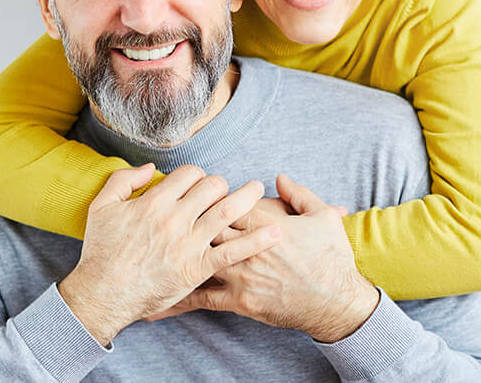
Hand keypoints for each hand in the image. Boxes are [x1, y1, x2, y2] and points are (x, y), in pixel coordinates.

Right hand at [58, 163, 281, 344]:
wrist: (102, 294)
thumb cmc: (102, 250)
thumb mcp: (102, 205)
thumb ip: (125, 179)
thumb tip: (151, 168)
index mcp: (156, 201)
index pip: (190, 174)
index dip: (197, 175)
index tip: (197, 184)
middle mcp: (176, 218)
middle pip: (212, 187)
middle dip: (221, 184)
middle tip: (224, 189)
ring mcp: (189, 243)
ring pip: (227, 210)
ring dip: (248, 197)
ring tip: (259, 189)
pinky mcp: (197, 268)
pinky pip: (233, 251)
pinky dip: (256, 240)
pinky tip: (274, 231)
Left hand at [148, 174, 377, 342]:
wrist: (337, 302)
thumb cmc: (330, 257)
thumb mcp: (321, 216)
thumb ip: (297, 194)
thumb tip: (278, 178)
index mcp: (263, 221)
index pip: (225, 201)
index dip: (208, 194)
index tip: (195, 189)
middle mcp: (245, 246)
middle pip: (204, 224)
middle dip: (185, 217)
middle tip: (166, 213)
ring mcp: (240, 274)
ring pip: (198, 257)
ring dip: (173, 251)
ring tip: (144, 247)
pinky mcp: (239, 300)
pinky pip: (202, 299)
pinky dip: (177, 299)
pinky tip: (155, 301)